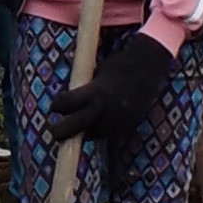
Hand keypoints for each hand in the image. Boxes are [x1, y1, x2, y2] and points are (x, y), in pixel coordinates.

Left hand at [43, 33, 173, 142]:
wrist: (148, 68)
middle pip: (72, 127)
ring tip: (85, 123)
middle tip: (54, 132)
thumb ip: (84, 91)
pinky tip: (103, 122)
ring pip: (92, 134)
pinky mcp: (127, 127)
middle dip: (61, 131)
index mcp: (94, 93)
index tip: (55, 106)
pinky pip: (109, 135)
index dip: (58, 105)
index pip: (66, 104)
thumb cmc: (119, 67)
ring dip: (86, 130)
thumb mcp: (97, 76)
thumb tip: (67, 104)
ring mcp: (116, 121)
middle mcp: (104, 109)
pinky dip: (103, 130)